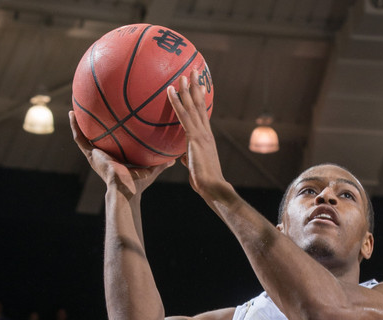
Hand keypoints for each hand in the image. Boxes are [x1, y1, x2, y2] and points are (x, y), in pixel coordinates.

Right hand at [69, 111, 172, 197]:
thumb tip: (174, 158)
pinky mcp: (90, 155)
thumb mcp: (150, 170)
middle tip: (91, 107)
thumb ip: (161, 163)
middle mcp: (104, 155)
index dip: (111, 130)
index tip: (111, 118)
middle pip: (97, 136)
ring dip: (79, 122)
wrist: (125, 190)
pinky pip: (79, 139)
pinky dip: (75, 127)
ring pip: (84, 135)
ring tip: (75, 105)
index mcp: (116, 158)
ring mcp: (95, 155)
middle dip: (94, 123)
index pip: (113, 141)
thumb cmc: (137, 184)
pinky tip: (71, 114)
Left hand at [166, 70, 230, 203]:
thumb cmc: (205, 182)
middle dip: (197, 86)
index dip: (201, 98)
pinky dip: (176, 101)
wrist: (212, 186)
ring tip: (183, 73)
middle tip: (193, 71)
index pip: (203, 114)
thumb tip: (182, 157)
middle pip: (200, 104)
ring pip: (193, 105)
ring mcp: (201, 133)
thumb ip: (188, 158)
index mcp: (207, 137)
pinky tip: (170, 90)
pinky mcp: (194, 137)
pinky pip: (182, 115)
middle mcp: (206, 131)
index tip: (200, 86)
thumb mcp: (194, 167)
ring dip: (187, 88)